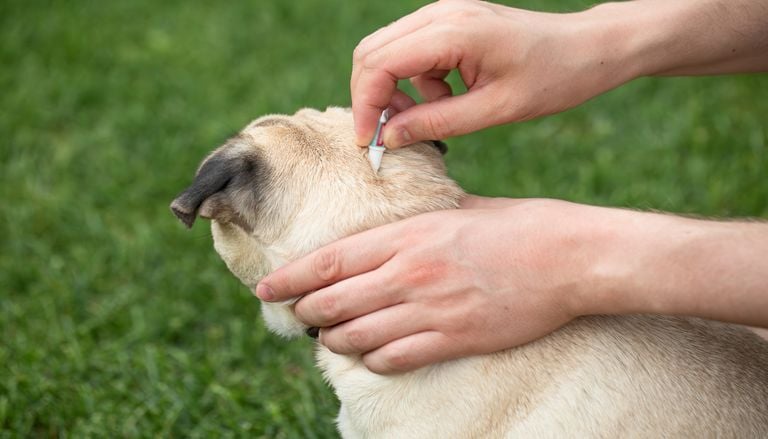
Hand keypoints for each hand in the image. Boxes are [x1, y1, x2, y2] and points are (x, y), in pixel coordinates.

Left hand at [255, 197, 606, 373]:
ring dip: (335, 339)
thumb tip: (396, 227)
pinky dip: (373, 359)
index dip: (291, 278)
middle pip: (335, 301)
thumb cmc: (519, 226)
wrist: (569, 258)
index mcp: (409, 235)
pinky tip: (368, 356)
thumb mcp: (461, 210)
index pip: (331, 261)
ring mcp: (432, 309)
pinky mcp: (455, 338)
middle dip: (307, 311)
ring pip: (359, 334)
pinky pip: (396, 357)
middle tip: (297, 315)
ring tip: (329, 337)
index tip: (268, 287)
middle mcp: (411, 273)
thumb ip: (421, 221)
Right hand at [351, 0, 767, 147]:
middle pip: (372, 52)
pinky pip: (412, 51)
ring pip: (388, 52)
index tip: (369, 142)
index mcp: (453, 32)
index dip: (365, 105)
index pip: (379, 64)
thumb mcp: (495, 110)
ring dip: (397, 90)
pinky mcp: (451, 22)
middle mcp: (442, 14)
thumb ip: (437, 123)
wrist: (590, 48)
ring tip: (434, 115)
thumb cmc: (553, 78)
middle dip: (372, 97)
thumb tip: (389, 137)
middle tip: (391, 134)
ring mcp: (445, 14)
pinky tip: (449, 97)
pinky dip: (417, 81)